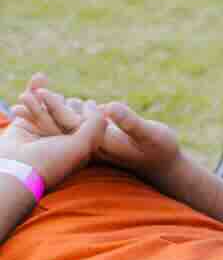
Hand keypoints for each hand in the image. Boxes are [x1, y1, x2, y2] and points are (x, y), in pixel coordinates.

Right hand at [1, 84, 105, 192]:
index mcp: (78, 147)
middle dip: (66, 103)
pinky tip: (40, 76)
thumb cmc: (52, 160)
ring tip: (46, 89)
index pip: (87, 124)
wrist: (16, 168)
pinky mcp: (25, 123)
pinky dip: (35, 88)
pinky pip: (32, 102)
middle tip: (67, 99)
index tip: (94, 103)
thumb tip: (96, 105)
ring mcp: (42, 131)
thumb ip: (95, 125)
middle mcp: (60, 139)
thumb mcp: (82, 145)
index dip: (90, 113)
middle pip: (67, 113)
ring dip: (48, 95)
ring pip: (48, 106)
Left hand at [14, 76, 180, 178]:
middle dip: (41, 112)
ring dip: (46, 114)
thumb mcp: (152, 134)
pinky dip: (61, 114)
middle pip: (62, 128)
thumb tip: (110, 107)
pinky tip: (53, 103)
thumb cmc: (162, 149)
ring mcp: (93, 145)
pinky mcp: (96, 142)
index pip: (72, 126)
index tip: (40, 93)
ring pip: (65, 128)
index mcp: (102, 143)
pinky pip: (73, 128)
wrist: (165, 166)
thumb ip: (130, 122)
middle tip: (20, 97)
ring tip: (28, 97)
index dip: (55, 109)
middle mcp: (93, 146)